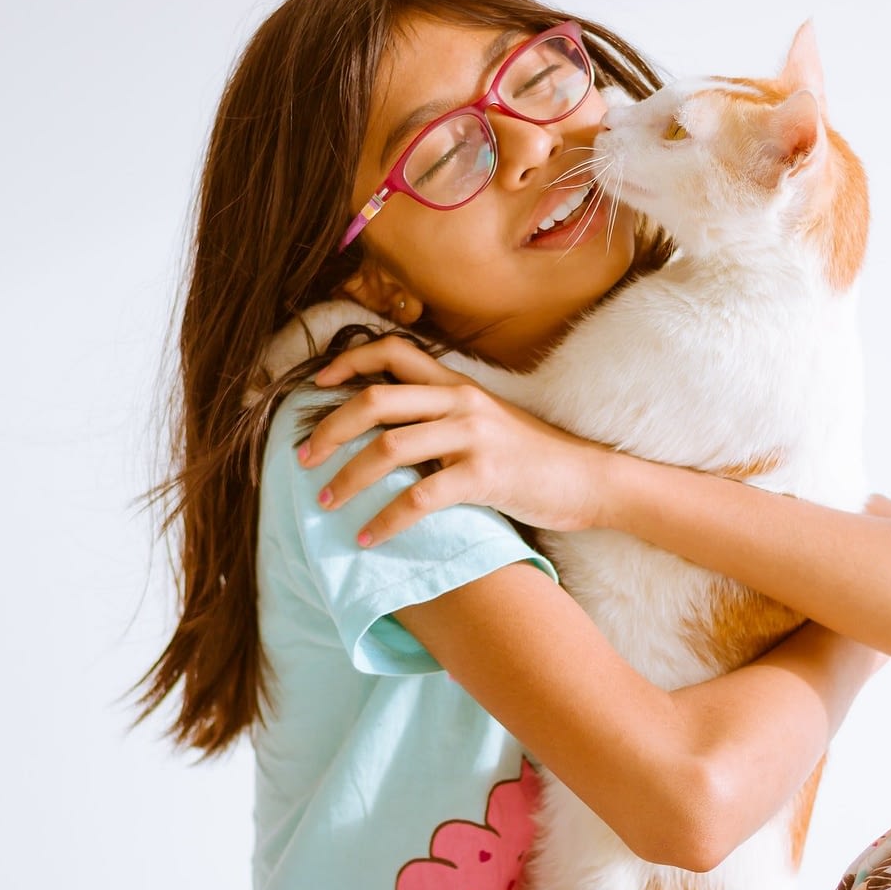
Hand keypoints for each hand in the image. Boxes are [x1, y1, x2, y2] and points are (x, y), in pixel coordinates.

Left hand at [298, 336, 613, 544]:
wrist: (588, 479)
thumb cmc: (533, 458)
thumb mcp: (486, 422)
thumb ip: (442, 417)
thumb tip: (386, 433)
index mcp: (457, 384)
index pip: (392, 351)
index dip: (347, 362)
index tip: (316, 385)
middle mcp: (460, 401)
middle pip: (374, 400)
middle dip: (328, 429)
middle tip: (302, 458)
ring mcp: (472, 436)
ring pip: (388, 448)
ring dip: (347, 478)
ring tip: (325, 501)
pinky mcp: (484, 474)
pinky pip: (419, 498)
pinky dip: (385, 520)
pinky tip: (368, 538)